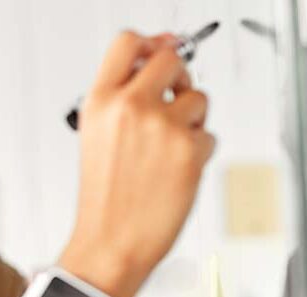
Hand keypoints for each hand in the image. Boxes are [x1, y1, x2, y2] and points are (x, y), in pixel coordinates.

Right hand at [64, 31, 215, 296]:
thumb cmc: (105, 196)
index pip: (129, 42)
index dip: (150, 44)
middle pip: (172, 60)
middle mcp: (129, 106)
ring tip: (168, 153)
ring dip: (192, 121)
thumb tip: (161, 54)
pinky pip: (209, 135)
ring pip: (198, 99)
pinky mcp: (189, 149)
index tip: (158, 54)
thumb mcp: (98, 135)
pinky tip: (174, 175)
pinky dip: (198, 153)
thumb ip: (123, 95)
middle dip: (179, 80)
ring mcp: (162, 126)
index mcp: (100, 101)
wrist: (110, 242)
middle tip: (172, 105)